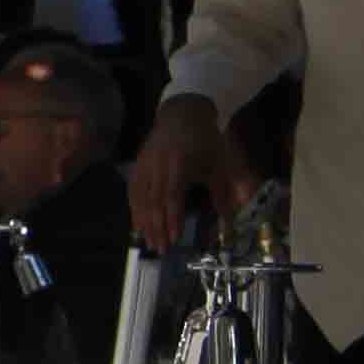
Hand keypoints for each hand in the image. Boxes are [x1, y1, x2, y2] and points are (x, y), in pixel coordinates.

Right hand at [127, 91, 244, 250]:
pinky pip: (133, 191)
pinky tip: (137, 224)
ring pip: (140, 198)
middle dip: (157, 227)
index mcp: (180, 163)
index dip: (172, 217)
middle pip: (153, 201)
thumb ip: (222, 192)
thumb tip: (230, 219)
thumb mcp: (218, 163)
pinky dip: (134, 209)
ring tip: (149, 242)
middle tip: (160, 249)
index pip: (172, 195)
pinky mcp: (138, 165)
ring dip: (144, 222)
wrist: (183, 114)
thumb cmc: (204, 140)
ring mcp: (145, 165)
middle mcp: (159, 166)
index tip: (174, 237)